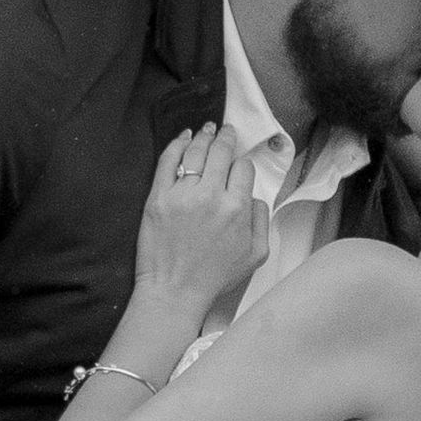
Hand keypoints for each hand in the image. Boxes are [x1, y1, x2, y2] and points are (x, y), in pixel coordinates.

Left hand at [133, 123, 268, 324]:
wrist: (174, 292)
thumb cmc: (214, 278)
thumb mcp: (255, 255)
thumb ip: (262, 221)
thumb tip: (255, 197)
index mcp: (237, 209)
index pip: (243, 168)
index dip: (242, 164)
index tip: (239, 165)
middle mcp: (211, 196)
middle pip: (221, 152)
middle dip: (227, 137)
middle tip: (227, 131)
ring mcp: (182, 195)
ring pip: (196, 152)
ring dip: (204, 136)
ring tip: (208, 128)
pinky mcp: (158, 198)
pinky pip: (168, 161)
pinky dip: (177, 144)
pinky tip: (184, 137)